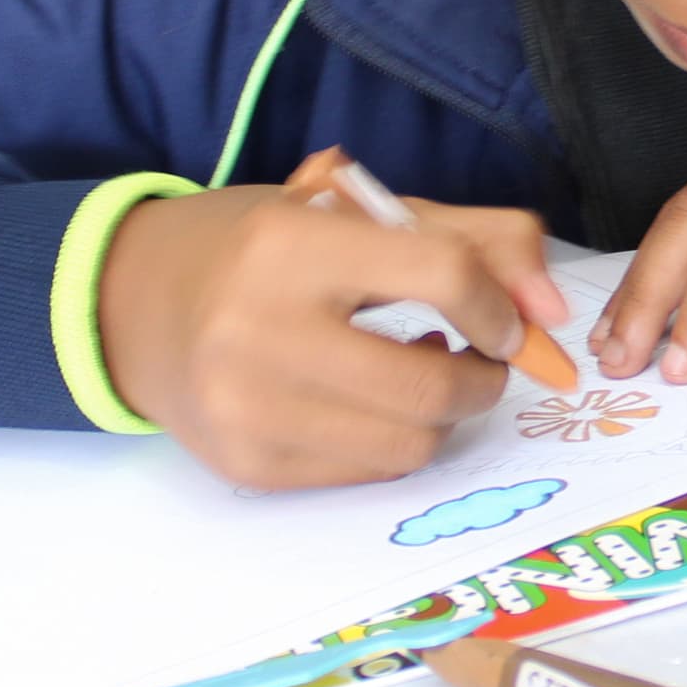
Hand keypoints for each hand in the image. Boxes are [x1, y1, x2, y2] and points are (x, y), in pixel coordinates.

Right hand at [97, 186, 565, 487]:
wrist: (132, 304)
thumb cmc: (257, 248)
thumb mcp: (355, 212)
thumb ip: (473, 237)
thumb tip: (553, 310)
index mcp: (287, 245)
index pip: (441, 275)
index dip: (498, 305)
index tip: (504, 321)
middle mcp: (257, 330)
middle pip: (431, 383)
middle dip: (483, 378)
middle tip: (479, 360)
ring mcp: (247, 409)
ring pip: (408, 444)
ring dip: (442, 417)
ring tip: (422, 379)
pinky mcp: (246, 465)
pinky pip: (364, 475)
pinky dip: (389, 444)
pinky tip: (367, 405)